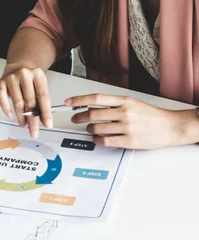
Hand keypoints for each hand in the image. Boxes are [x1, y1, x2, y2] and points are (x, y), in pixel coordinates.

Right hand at [0, 62, 52, 138]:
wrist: (17, 67)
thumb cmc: (29, 80)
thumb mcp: (39, 86)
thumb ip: (41, 102)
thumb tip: (44, 120)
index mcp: (37, 75)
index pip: (43, 96)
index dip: (46, 112)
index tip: (47, 124)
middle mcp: (24, 74)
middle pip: (30, 101)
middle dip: (32, 119)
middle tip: (34, 130)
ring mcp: (11, 78)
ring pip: (17, 102)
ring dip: (21, 117)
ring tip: (24, 124)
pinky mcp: (0, 83)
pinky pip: (2, 98)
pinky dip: (6, 108)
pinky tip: (10, 115)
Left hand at [69, 94, 194, 148]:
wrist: (170, 126)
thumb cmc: (150, 115)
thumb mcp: (131, 103)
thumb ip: (112, 104)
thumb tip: (90, 107)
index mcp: (124, 101)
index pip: (96, 98)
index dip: (79, 100)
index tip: (68, 102)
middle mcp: (124, 112)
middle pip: (92, 114)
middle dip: (79, 117)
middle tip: (76, 119)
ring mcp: (126, 127)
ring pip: (96, 128)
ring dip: (89, 129)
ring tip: (91, 129)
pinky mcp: (129, 141)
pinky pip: (105, 141)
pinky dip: (97, 140)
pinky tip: (97, 138)